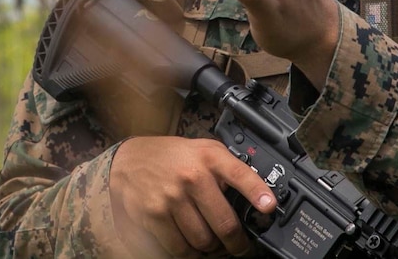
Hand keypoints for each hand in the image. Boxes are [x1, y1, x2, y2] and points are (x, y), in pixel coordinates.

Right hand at [109, 136, 274, 256]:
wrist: (128, 160)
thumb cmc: (172, 157)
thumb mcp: (203, 150)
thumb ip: (227, 167)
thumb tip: (255, 196)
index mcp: (209, 158)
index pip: (239, 174)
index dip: (257, 192)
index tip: (269, 207)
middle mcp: (192, 176)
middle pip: (224, 223)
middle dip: (236, 243)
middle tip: (239, 247)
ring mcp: (172, 197)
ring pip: (204, 241)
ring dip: (211, 248)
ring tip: (211, 243)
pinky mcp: (155, 215)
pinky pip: (180, 248)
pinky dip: (189, 253)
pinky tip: (191, 246)